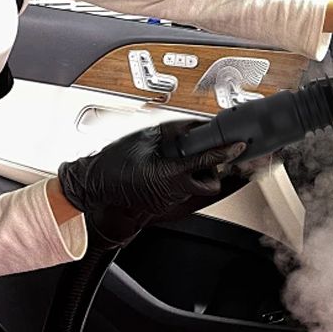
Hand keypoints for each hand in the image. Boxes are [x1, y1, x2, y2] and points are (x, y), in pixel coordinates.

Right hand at [58, 119, 245, 247]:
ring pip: (198, 186)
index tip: (240, 145)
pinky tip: (168, 169)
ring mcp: (171, 201)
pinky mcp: (167, 205)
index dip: (226, 151)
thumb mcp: (143, 140)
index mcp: (169, 175)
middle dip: (210, 165)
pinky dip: (184, 179)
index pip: (207, 161)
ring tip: (176, 161)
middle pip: (210, 179)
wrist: (92, 192)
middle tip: (195, 153)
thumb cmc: (111, 167)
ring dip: (197, 173)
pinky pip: (185, 190)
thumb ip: (172, 132)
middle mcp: (174, 192)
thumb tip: (192, 126)